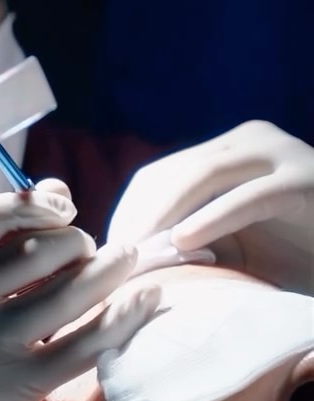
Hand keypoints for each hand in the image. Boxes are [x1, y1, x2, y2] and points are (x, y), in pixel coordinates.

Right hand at [0, 181, 159, 400]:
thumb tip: (61, 191)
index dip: (34, 202)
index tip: (66, 208)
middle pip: (38, 248)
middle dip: (76, 242)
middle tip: (88, 252)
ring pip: (69, 291)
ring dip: (110, 268)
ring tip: (126, 259)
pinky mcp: (17, 383)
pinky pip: (85, 343)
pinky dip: (124, 317)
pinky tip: (147, 299)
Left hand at [108, 121, 313, 293]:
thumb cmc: (291, 258)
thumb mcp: (228, 245)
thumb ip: (184, 238)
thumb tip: (121, 259)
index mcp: (228, 151)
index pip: (158, 174)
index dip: (127, 212)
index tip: (106, 254)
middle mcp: (251, 141)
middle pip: (173, 172)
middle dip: (137, 216)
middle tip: (114, 259)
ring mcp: (279, 155)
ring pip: (203, 176)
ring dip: (164, 215)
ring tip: (138, 253)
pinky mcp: (303, 182)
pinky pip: (248, 198)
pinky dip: (212, 219)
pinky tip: (184, 243)